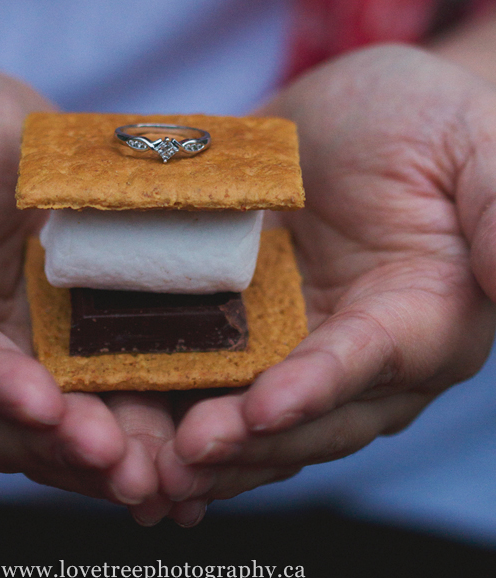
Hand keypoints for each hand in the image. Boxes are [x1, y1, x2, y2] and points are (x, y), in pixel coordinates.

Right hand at [0, 56, 168, 505]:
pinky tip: (186, 443)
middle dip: (63, 445)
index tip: (39, 403)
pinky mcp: (59, 344)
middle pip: (0, 416)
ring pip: (54, 423)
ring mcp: (8, 354)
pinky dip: (136, 419)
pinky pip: (96, 389)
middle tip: (127, 466)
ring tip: (168, 477)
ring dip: (106, 455)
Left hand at [158, 45, 495, 504]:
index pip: (370, 363)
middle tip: (178, 458)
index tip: (261, 407)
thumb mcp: (477, 139)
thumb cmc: (429, 115)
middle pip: (303, 415)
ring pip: (249, 415)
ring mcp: (297, 344)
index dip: (317, 388)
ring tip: (138, 471)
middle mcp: (361, 352)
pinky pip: (205, 372)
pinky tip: (116, 427)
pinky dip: (166, 403)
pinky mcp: (244, 325)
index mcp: (424, 317)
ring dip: (198, 449)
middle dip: (244, 441)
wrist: (358, 106)